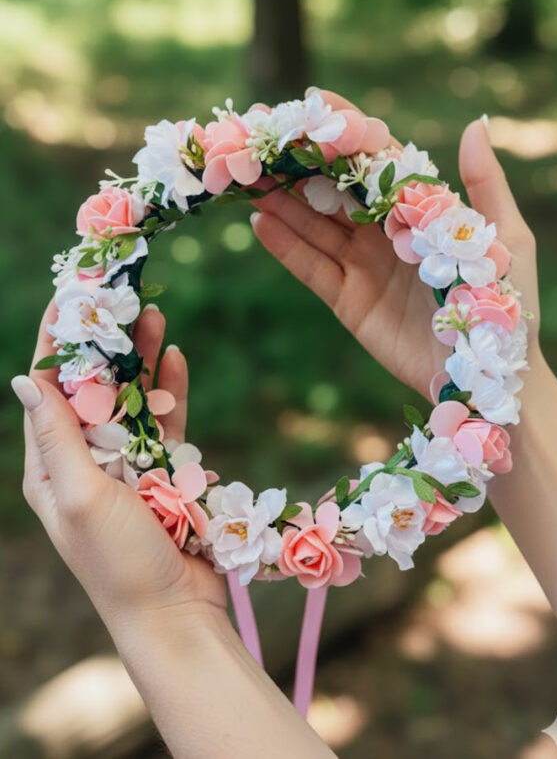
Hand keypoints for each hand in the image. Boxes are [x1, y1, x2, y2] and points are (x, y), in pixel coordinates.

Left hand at [12, 303, 226, 629]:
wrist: (174, 613)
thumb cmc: (119, 561)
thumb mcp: (82, 495)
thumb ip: (59, 436)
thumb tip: (28, 379)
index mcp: (51, 467)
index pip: (49, 391)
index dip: (60, 343)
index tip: (72, 297)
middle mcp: (84, 461)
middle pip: (93, 388)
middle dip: (106, 343)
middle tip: (122, 295)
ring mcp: (126, 466)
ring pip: (132, 399)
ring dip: (141, 360)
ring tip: (155, 316)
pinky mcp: (163, 473)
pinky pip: (165, 423)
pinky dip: (170, 392)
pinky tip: (176, 361)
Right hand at [251, 89, 541, 399]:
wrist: (487, 377)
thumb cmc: (508, 308)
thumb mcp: (506, 241)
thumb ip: (485, 186)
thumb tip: (473, 126)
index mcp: (420, 210)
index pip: (375, 162)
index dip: (344, 132)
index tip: (310, 102)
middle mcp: (385, 232)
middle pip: (333, 189)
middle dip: (297, 161)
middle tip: (258, 134)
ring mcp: (363, 266)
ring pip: (314, 224)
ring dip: (281, 200)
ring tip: (247, 174)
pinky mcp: (348, 301)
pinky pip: (311, 268)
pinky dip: (285, 246)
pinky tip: (260, 222)